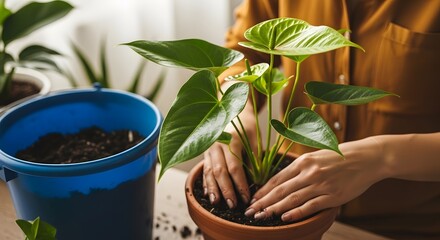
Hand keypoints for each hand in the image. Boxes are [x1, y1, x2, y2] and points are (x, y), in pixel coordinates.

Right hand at [202, 102, 256, 208]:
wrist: (232, 109)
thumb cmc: (247, 124)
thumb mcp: (254, 138)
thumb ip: (254, 158)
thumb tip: (256, 182)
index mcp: (231, 139)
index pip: (235, 167)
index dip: (240, 184)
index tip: (247, 198)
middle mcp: (216, 143)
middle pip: (219, 171)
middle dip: (226, 190)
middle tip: (233, 205)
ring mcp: (207, 147)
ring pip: (209, 171)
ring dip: (213, 189)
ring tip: (217, 203)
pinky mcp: (204, 151)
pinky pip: (204, 169)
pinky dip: (206, 183)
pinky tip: (209, 194)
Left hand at [244, 137, 386, 221]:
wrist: (367, 158)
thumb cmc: (340, 157)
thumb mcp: (317, 156)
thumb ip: (300, 167)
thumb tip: (283, 180)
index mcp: (303, 161)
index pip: (277, 179)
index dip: (263, 191)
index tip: (252, 200)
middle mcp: (309, 172)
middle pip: (280, 190)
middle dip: (263, 202)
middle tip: (250, 212)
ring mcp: (321, 184)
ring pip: (292, 199)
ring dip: (274, 209)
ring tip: (261, 217)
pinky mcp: (332, 196)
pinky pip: (310, 206)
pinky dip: (297, 213)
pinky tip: (285, 218)